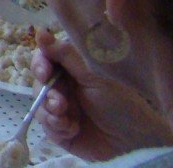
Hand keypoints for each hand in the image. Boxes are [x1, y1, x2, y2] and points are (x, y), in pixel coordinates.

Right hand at [32, 29, 172, 160]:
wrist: (132, 141)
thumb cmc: (119, 103)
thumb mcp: (93, 76)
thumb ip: (65, 55)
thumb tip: (40, 31)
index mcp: (73, 70)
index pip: (46, 60)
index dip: (40, 64)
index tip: (44, 73)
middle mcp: (64, 87)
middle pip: (39, 83)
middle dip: (47, 93)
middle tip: (60, 103)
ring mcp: (61, 109)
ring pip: (39, 105)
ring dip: (50, 112)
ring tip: (66, 120)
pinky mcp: (60, 130)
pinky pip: (46, 126)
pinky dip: (56, 128)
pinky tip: (72, 130)